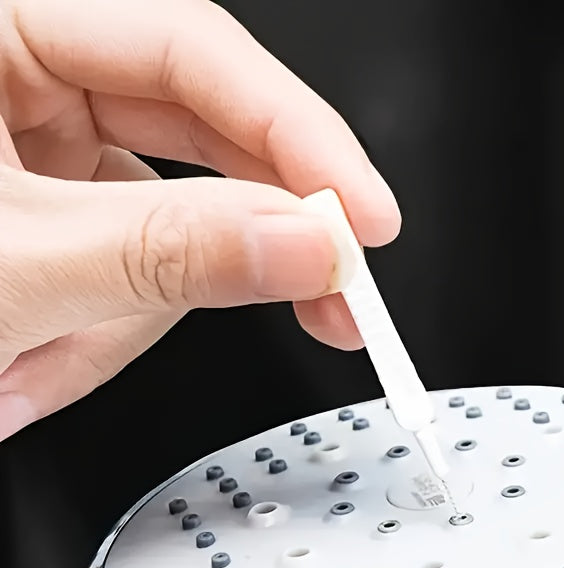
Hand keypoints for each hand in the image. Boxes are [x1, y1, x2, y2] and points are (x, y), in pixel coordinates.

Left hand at [0, 0, 400, 442]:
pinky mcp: (53, 215)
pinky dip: (93, 335)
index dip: (300, 140)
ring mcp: (41, 149)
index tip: (364, 219)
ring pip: (164, 233)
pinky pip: (127, 273)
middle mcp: (22, 72)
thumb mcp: (9, 264)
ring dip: (118, 324)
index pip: (194, 54)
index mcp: (0, 22)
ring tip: (30, 372)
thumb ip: (168, 251)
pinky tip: (28, 364)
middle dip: (251, 243)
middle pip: (198, 144)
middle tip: (330, 298)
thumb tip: (303, 247)